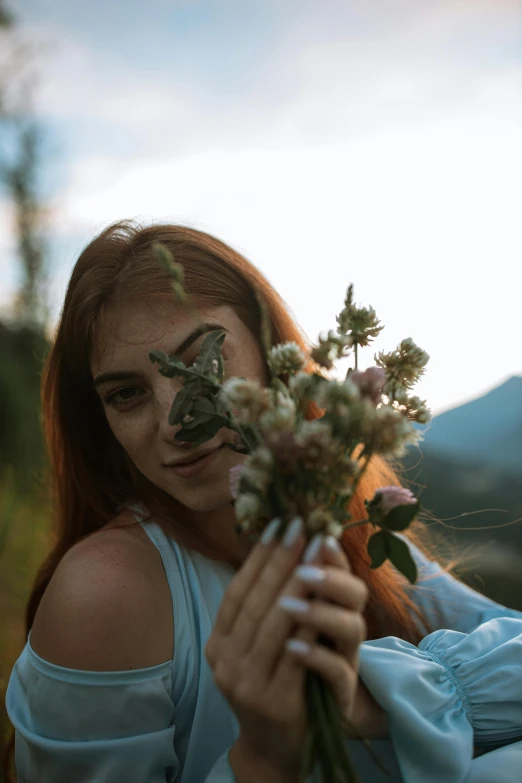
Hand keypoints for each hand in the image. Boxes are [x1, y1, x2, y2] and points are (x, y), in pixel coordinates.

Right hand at [205, 517, 326, 777]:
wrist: (277, 748)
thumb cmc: (272, 687)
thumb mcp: (258, 648)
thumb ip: (263, 610)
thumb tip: (281, 553)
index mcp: (217, 645)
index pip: (237, 592)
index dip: (258, 557)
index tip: (280, 524)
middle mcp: (225, 662)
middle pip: (256, 601)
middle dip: (280, 560)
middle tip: (302, 527)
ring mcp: (246, 683)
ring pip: (273, 623)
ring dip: (295, 582)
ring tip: (314, 551)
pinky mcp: (275, 701)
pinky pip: (293, 654)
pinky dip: (306, 623)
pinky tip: (319, 597)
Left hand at [280, 534, 386, 737]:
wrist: (285, 728)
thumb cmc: (280, 665)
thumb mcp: (272, 622)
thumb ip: (276, 586)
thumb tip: (268, 536)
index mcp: (331, 603)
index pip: (339, 569)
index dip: (327, 552)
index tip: (309, 532)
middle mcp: (344, 627)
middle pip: (352, 593)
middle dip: (324, 575)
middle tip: (300, 563)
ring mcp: (346, 661)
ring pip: (349, 628)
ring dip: (317, 612)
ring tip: (287, 605)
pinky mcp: (341, 695)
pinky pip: (338, 673)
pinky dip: (315, 658)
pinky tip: (292, 649)